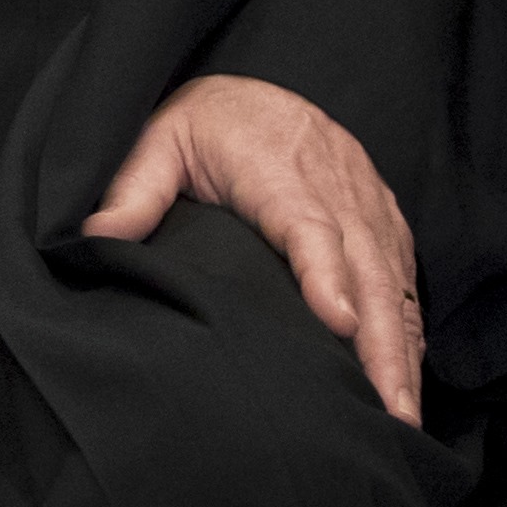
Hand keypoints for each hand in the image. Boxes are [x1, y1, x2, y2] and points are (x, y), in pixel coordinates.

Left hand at [83, 73, 421, 421]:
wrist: (258, 90)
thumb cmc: (205, 121)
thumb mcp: (159, 140)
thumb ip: (133, 189)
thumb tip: (97, 236)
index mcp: (278, 169)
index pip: (309, 226)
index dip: (325, 275)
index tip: (339, 323)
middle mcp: (336, 189)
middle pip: (367, 269)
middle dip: (381, 344)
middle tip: (390, 411)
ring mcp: (368, 206)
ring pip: (394, 283)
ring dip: (402, 350)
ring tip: (403, 416)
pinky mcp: (385, 220)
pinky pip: (404, 279)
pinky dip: (410, 330)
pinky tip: (405, 378)